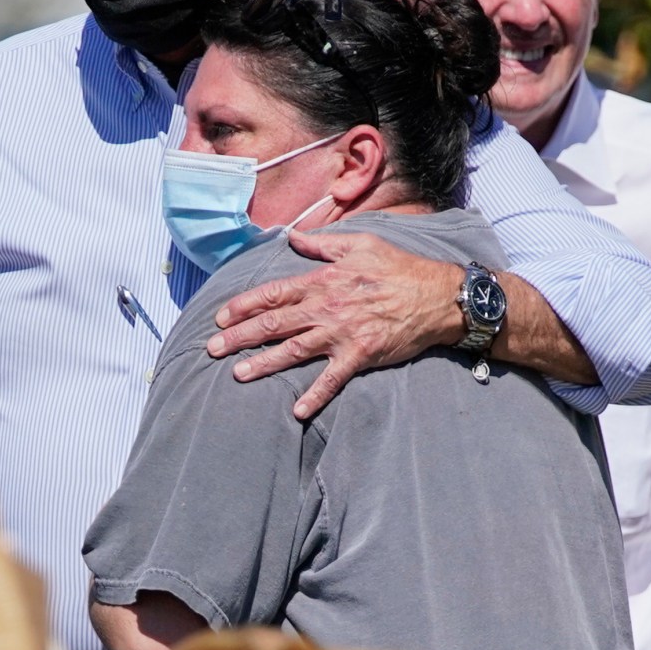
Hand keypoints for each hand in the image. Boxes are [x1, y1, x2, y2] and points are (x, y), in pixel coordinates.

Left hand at [207, 228, 464, 419]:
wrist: (438, 296)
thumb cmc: (400, 268)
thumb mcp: (361, 243)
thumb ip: (323, 243)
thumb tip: (294, 237)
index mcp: (324, 280)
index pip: (274, 293)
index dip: (245, 305)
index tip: (221, 316)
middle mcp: (327, 307)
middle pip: (275, 323)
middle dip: (240, 336)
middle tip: (212, 349)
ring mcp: (342, 333)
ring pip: (294, 350)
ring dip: (264, 364)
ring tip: (238, 375)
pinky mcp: (361, 355)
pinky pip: (333, 379)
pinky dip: (315, 396)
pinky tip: (297, 412)